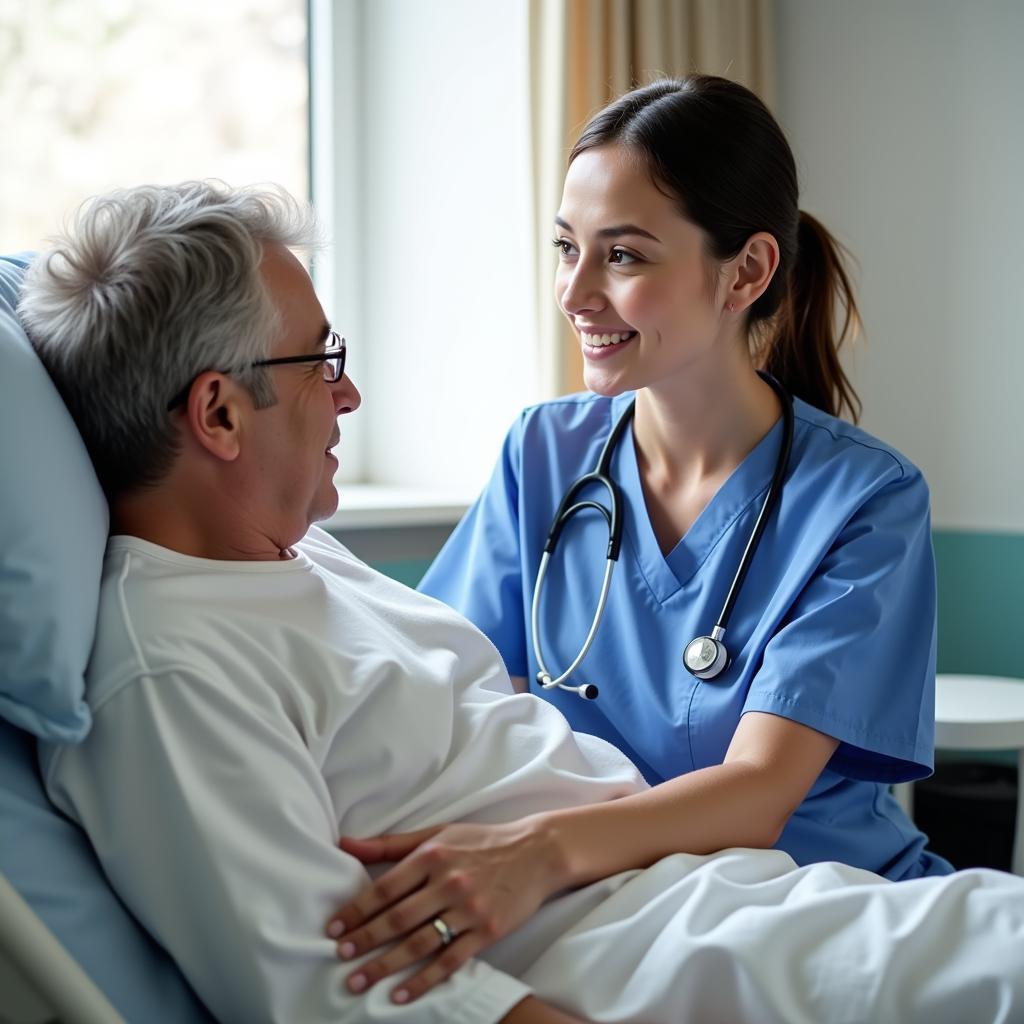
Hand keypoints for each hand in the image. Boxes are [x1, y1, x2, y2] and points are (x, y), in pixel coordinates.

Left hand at [327, 817, 562, 1003]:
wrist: (536, 853)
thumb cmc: (482, 842)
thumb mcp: (438, 833)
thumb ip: (391, 843)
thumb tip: (345, 843)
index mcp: (433, 854)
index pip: (385, 887)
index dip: (356, 909)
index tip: (334, 928)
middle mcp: (449, 881)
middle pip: (398, 918)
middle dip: (364, 940)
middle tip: (340, 956)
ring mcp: (469, 909)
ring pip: (419, 943)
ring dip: (385, 965)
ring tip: (359, 981)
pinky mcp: (488, 931)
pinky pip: (450, 961)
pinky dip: (424, 980)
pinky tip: (401, 994)